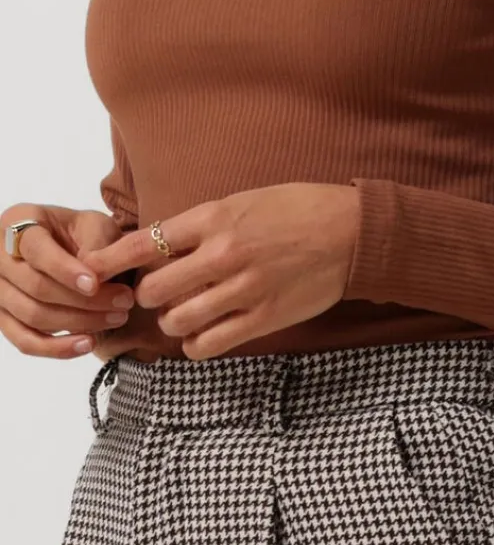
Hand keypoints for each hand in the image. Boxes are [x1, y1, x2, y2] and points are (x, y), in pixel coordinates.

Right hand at [0, 203, 135, 358]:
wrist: (73, 247)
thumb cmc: (83, 232)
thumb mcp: (94, 224)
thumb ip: (94, 245)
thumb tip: (93, 279)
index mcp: (19, 222)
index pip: (35, 249)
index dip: (64, 269)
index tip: (94, 284)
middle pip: (35, 286)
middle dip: (82, 300)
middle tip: (122, 302)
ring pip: (32, 315)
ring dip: (78, 322)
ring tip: (116, 318)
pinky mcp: (4, 319)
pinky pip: (25, 341)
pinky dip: (56, 348)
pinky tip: (88, 344)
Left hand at [80, 183, 360, 359]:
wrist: (350, 232)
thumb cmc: (297, 209)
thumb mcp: (244, 200)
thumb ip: (202, 223)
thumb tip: (160, 242)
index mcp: (215, 217)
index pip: (145, 242)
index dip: (111, 260)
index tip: (92, 270)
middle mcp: (223, 254)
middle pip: (154, 289)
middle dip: (150, 294)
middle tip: (160, 292)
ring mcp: (243, 289)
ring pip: (177, 321)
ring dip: (173, 320)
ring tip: (184, 313)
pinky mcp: (263, 319)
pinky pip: (208, 344)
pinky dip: (196, 343)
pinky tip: (203, 332)